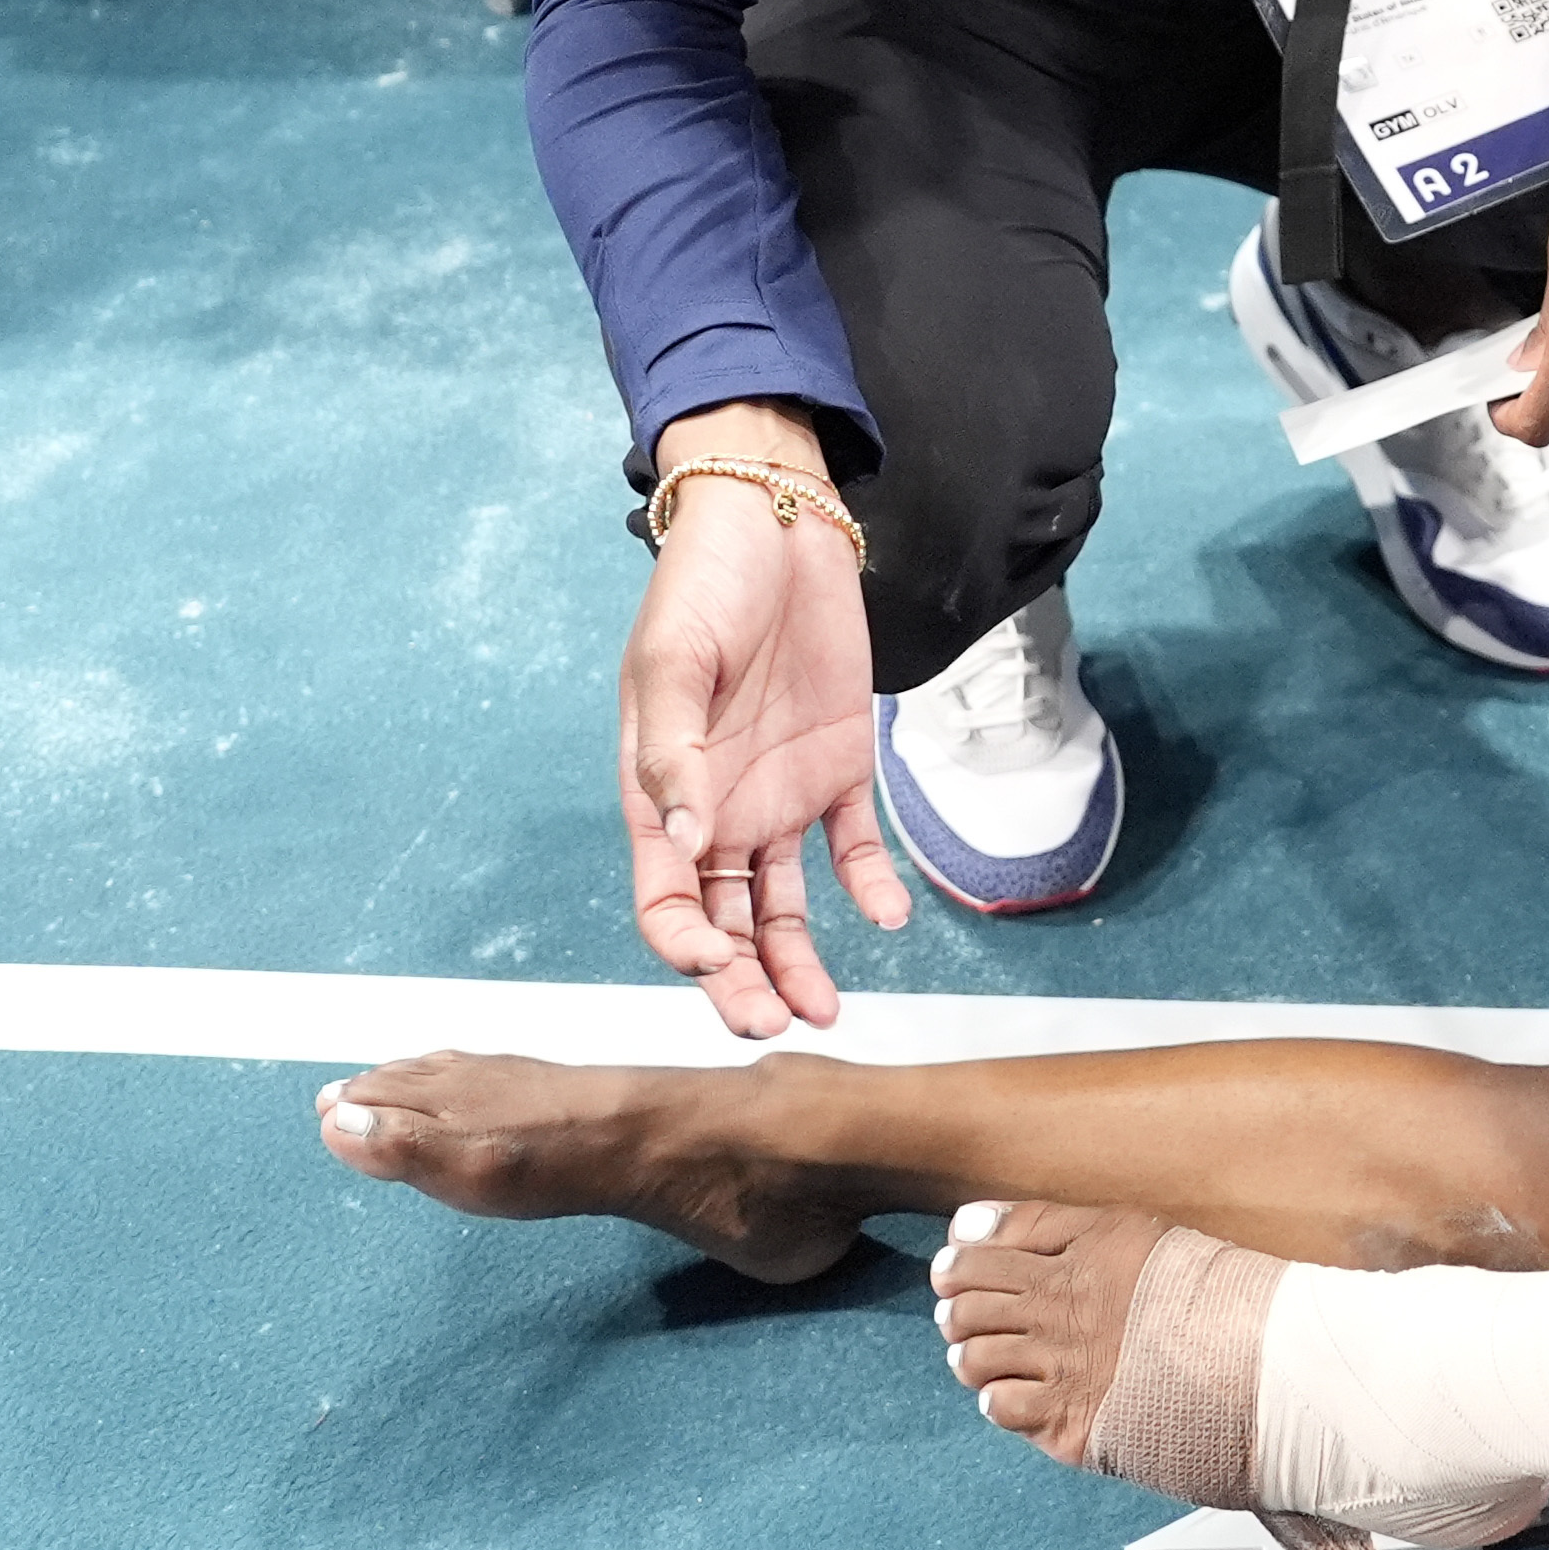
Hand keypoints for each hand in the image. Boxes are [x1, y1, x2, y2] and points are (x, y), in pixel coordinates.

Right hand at [617, 401, 905, 1035]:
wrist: (775, 522)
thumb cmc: (702, 585)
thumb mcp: (671, 661)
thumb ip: (672, 752)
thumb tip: (686, 841)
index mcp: (661, 796)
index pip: (663, 900)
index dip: (684, 946)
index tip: (717, 969)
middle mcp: (718, 811)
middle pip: (726, 922)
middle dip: (744, 982)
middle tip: (776, 1027)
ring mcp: (779, 795)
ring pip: (786, 906)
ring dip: (799, 961)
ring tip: (826, 1010)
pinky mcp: (839, 768)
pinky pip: (854, 845)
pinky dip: (870, 886)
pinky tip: (887, 917)